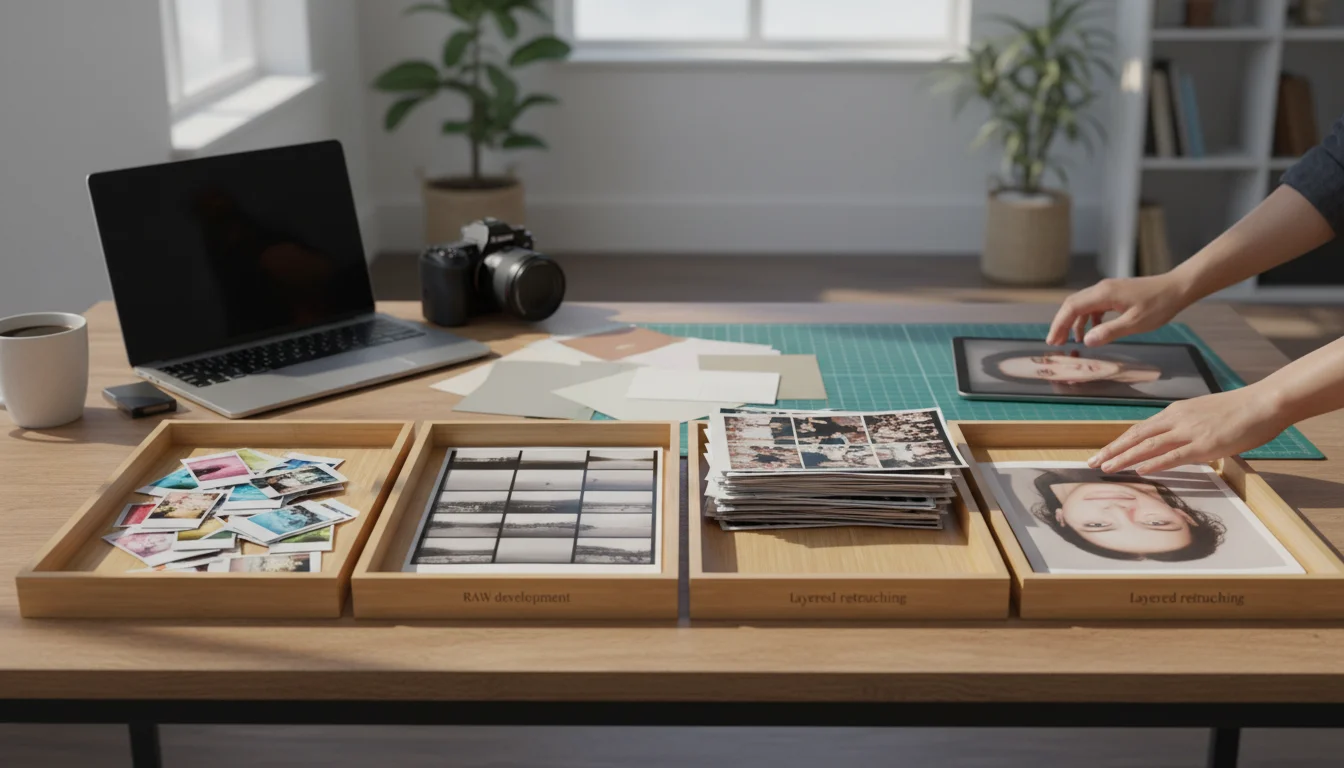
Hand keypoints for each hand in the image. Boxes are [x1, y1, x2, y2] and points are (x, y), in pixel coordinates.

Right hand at [1046, 275, 1191, 346]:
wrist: (1177, 288)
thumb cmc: (1159, 304)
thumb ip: (1109, 332)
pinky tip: (1092, 331)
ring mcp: (1108, 290)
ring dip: (1074, 322)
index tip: (1052, 341)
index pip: (1072, 308)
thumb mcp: (1135, 323)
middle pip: (1072, 305)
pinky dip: (1087, 319)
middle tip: (1055, 343)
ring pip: (1082, 305)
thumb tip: (1087, 341)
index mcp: (1103, 294)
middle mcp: (1101, 288)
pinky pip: (1093, 306)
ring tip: (1072, 340)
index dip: (1059, 324)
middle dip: (1061, 324)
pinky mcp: (1114, 293)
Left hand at [1087, 385, 1289, 473]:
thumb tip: (1172, 444)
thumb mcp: (1204, 416)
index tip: (1102, 453)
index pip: (1139, 429)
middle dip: (1112, 450)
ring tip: (1106, 468)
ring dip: (1124, 458)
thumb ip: (1186, 428)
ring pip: (1148, 445)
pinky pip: (1174, 455)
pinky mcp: (1205, 444)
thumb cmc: (1239, 411)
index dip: (1118, 442)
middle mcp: (1177, 420)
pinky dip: (1154, 462)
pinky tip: (1139, 469)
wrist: (1263, 402)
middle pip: (1136, 436)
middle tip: (1092, 462)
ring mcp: (1190, 431)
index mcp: (1175, 413)